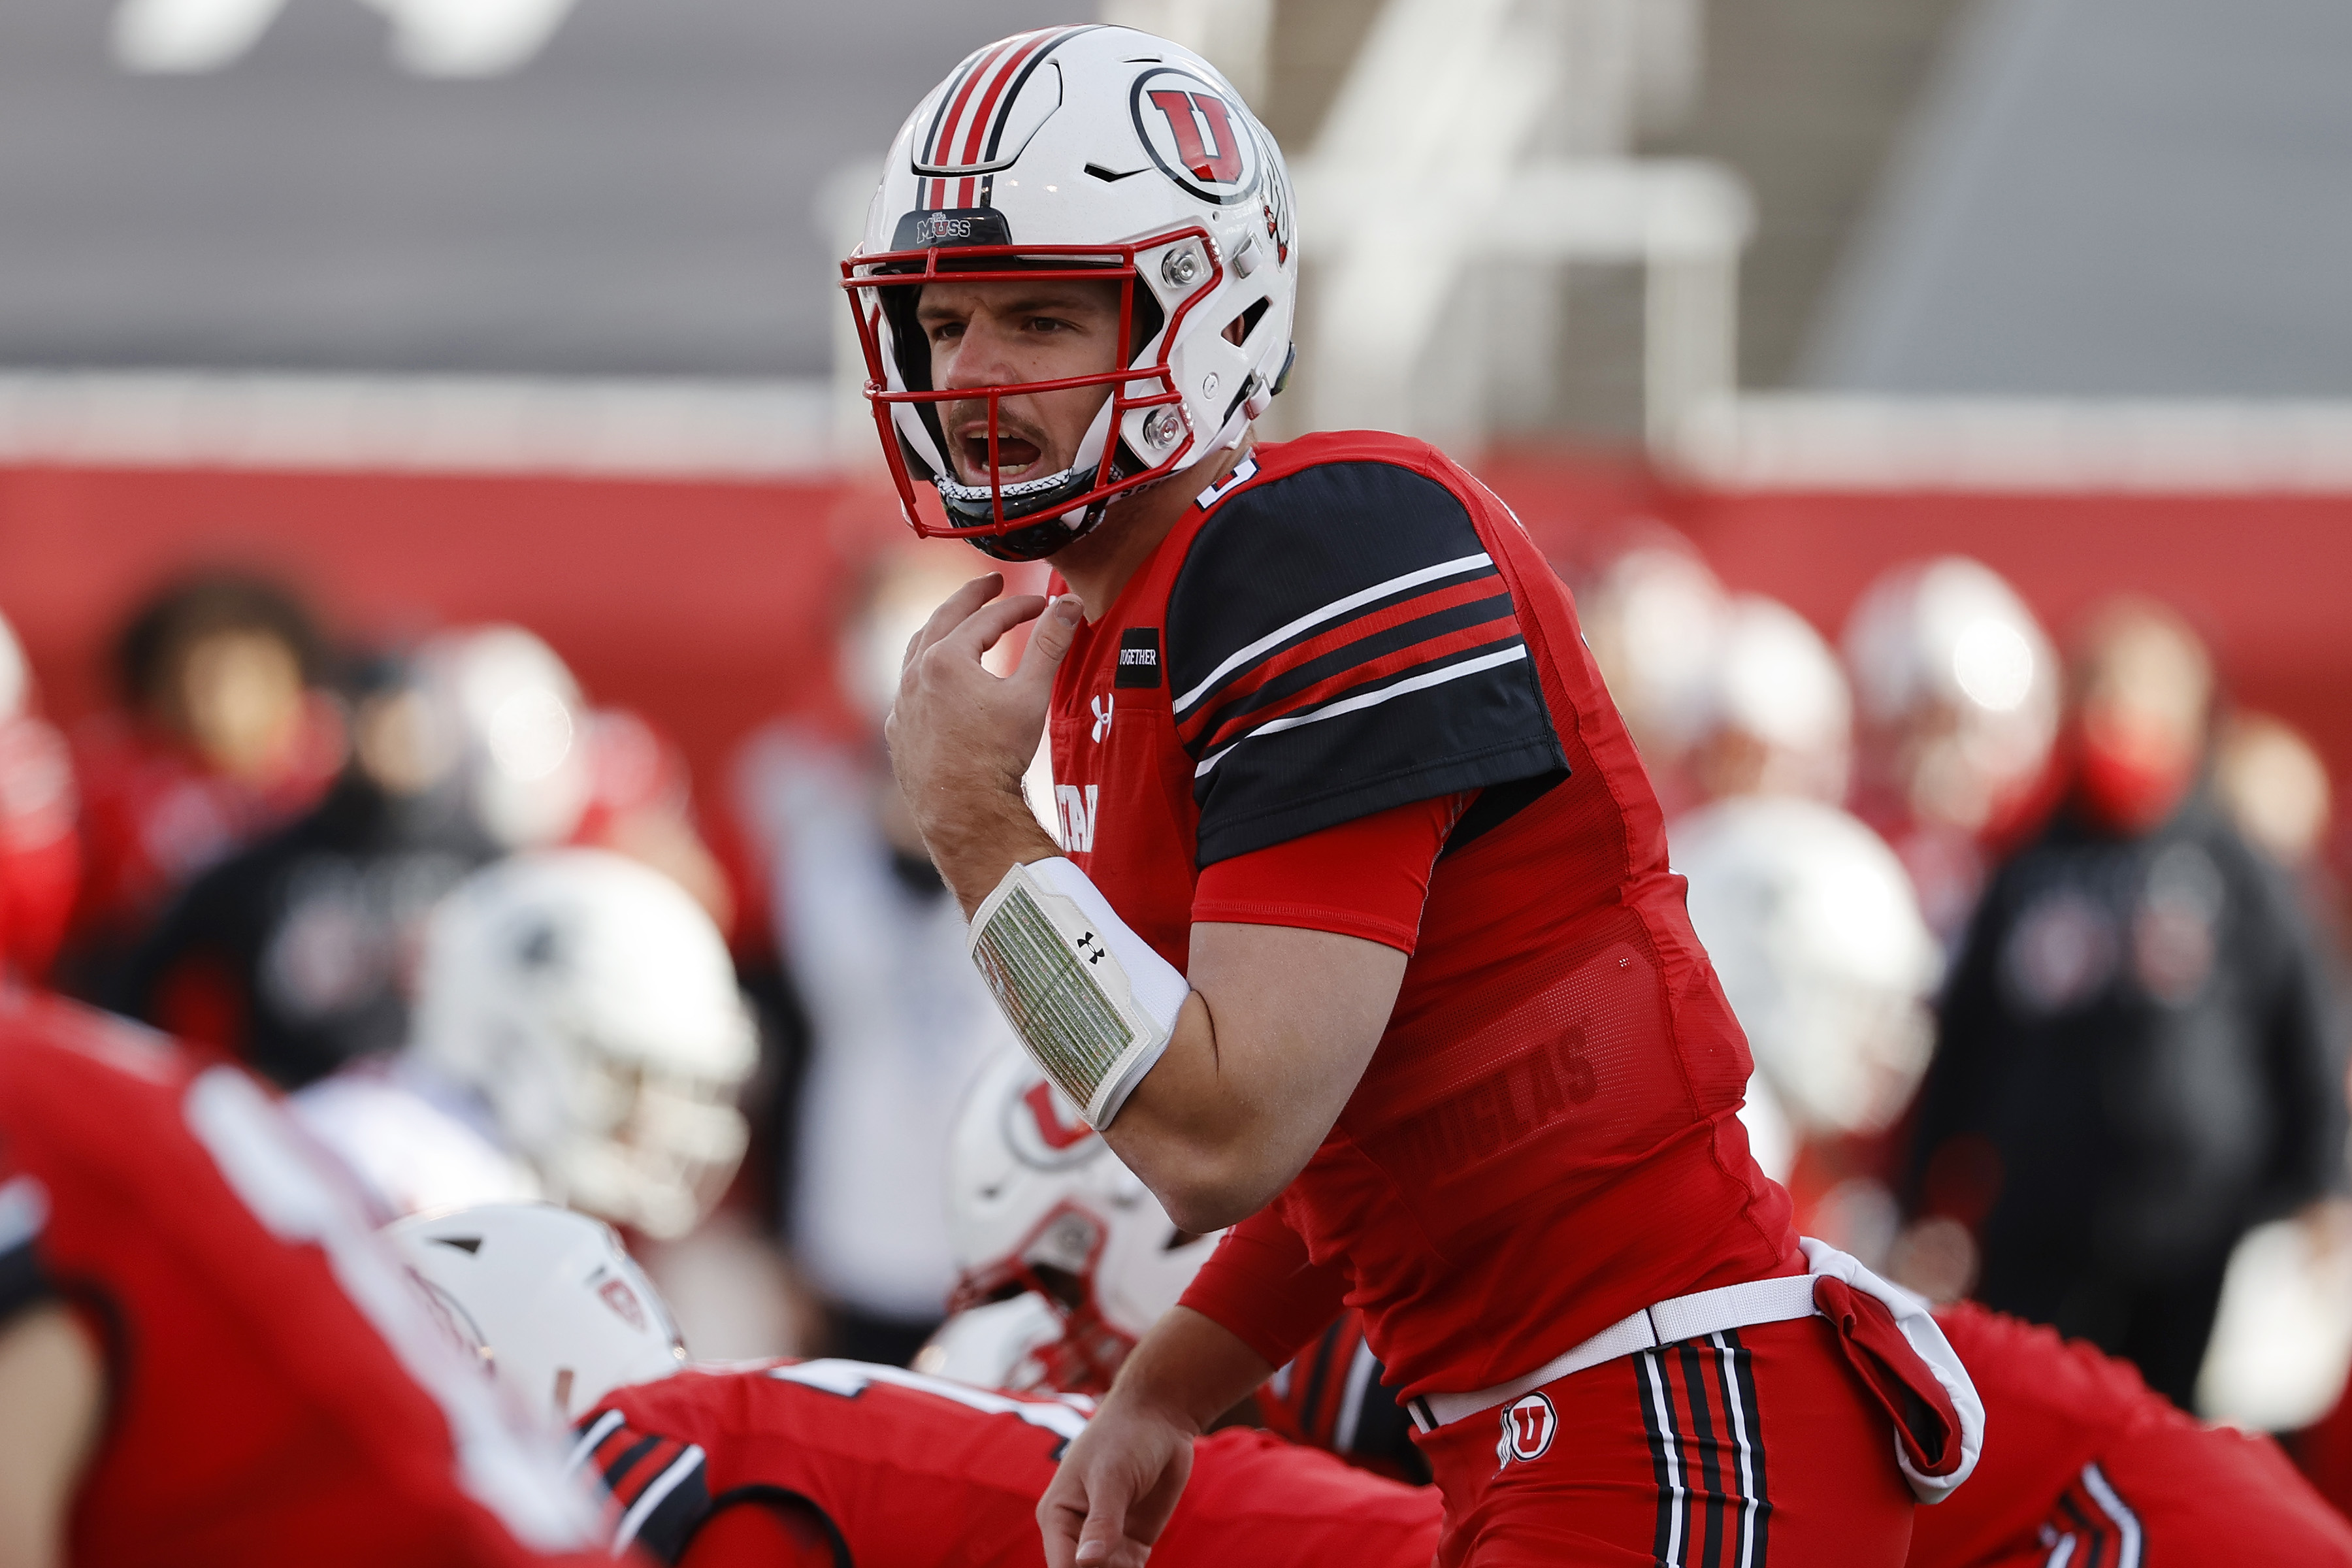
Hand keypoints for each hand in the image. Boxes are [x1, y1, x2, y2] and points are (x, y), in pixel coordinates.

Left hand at [885, 573, 1079, 913]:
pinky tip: (941, 680)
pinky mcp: (898, 731)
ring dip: (942, 630)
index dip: (1018, 607)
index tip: (1042, 605)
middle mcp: (914, 676)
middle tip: (990, 584)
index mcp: (945, 659)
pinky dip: (928, 670)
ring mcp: (901, 704)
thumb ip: (1049, 644)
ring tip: (960, 622)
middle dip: (970, 599)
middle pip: (942, 621)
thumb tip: (1068, 604)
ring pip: (917, 652)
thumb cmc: (996, 758)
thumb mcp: (1030, 696)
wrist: (963, 815)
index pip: (986, 619)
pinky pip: (910, 688)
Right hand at [1038, 1393, 1195, 1567]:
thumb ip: (1101, 1522)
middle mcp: (1076, 1531)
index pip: (1063, 1566)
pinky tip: (1138, 1563)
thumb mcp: (1112, 1476)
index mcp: (1058, 1514)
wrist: (1160, 1417)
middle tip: (1125, 1564)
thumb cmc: (1126, 1435)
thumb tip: (1085, 1563)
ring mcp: (1106, 1538)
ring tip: (1132, 1560)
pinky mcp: (1132, 1541)